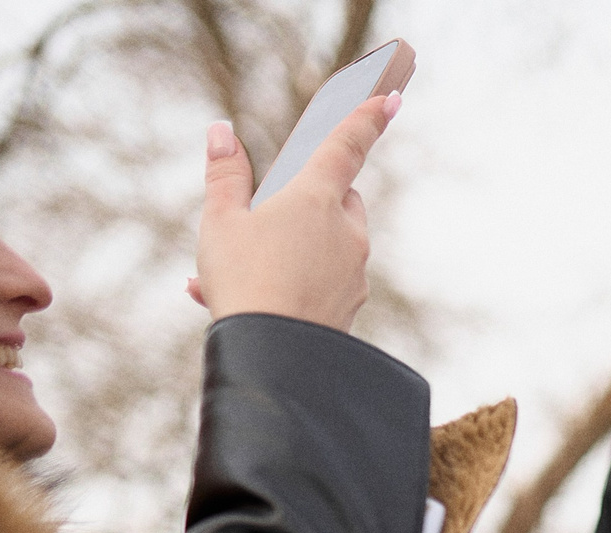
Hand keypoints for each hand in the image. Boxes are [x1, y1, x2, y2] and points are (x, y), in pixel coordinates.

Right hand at [190, 94, 396, 330]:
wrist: (275, 357)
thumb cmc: (244, 281)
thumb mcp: (220, 221)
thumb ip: (225, 175)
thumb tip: (222, 134)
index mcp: (316, 197)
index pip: (346, 144)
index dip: (366, 117)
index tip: (390, 97)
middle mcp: (346, 231)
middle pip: (339, 198)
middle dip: (311, 200)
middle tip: (266, 217)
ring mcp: (354, 270)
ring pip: (330, 243)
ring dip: (294, 246)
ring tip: (242, 268)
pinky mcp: (352, 304)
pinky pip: (325, 281)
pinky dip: (293, 281)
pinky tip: (247, 299)